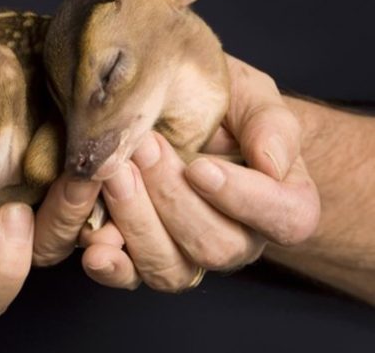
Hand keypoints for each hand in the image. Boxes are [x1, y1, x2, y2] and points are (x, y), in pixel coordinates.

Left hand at [33, 55, 319, 291]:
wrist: (185, 113)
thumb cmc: (225, 105)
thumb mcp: (254, 98)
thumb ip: (272, 124)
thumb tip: (273, 164)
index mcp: (280, 205)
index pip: (281, 218)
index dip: (240, 198)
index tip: (199, 167)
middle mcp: (237, 240)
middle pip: (215, 246)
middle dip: (173, 198)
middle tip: (144, 148)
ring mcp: (189, 254)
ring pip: (170, 268)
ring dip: (138, 222)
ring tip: (115, 177)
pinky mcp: (144, 256)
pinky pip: (131, 277)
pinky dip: (111, 265)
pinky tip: (95, 246)